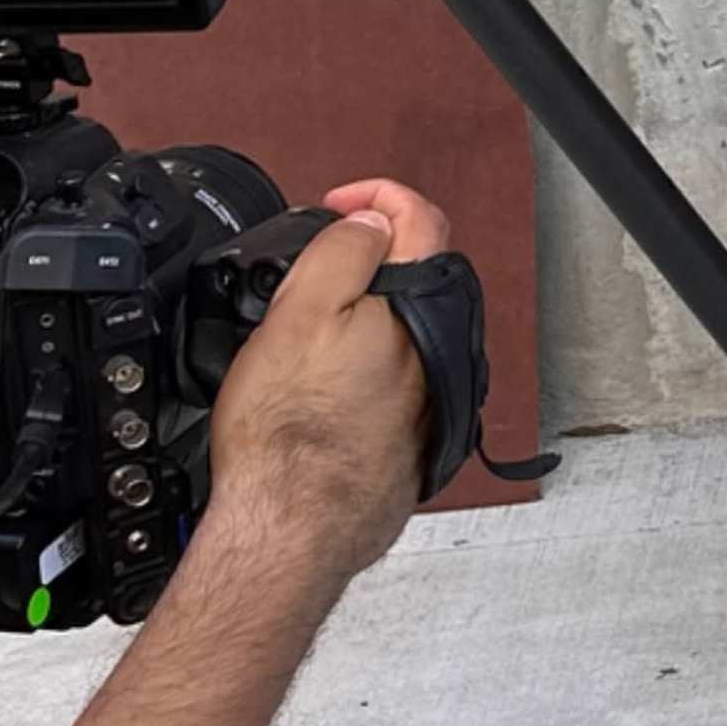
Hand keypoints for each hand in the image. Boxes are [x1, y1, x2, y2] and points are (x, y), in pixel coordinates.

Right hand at [203, 189, 443, 586]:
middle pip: (416, 275)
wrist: (292, 528)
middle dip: (370, 258)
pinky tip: (323, 388)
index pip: (420, 219)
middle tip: (316, 263)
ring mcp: (428, 398)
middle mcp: (437, 352)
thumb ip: (345, 252)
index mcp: (419, 308)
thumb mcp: (300, 311)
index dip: (375, 196)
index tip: (338, 205)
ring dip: (367, 314)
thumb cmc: (288, 435)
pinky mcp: (411, 438)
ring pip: (404, 329)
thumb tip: (373, 220)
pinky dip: (363, 368)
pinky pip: (393, 382)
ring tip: (312, 326)